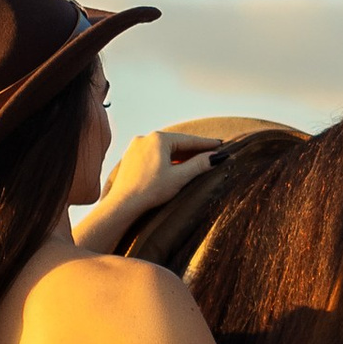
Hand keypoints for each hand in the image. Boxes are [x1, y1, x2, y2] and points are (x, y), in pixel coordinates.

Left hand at [94, 130, 216, 222]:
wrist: (123, 205)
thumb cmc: (149, 191)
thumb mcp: (179, 177)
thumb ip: (199, 165)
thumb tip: (215, 157)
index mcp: (158, 139)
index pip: (188, 140)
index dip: (206, 144)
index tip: (219, 144)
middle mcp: (145, 138)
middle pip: (176, 143)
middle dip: (193, 149)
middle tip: (210, 152)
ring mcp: (136, 147)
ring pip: (164, 148)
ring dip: (180, 155)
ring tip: (195, 160)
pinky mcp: (131, 157)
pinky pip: (153, 154)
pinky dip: (166, 158)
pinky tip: (173, 166)